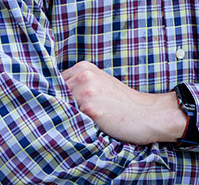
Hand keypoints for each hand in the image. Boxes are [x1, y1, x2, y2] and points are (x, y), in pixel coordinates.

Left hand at [62, 61, 184, 144]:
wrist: (148, 114)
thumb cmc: (122, 104)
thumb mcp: (99, 85)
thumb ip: (77, 87)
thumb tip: (50, 99)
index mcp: (84, 67)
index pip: (54, 83)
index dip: (55, 98)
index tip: (59, 108)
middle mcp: (83, 76)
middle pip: (53, 95)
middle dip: (57, 108)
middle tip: (67, 120)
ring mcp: (86, 91)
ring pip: (59, 108)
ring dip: (63, 118)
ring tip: (78, 126)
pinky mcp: (90, 109)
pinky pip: (69, 120)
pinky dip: (72, 127)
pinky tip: (83, 130)